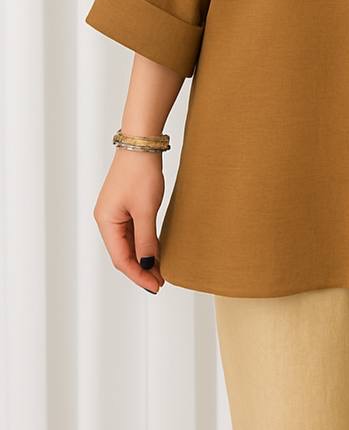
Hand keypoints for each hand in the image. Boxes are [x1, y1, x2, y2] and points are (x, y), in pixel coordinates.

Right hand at [93, 148, 166, 291]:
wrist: (141, 143)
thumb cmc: (141, 173)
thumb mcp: (146, 210)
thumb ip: (146, 240)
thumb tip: (145, 265)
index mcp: (106, 222)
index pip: (120, 258)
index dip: (138, 275)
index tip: (156, 286)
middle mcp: (107, 219)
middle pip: (122, 253)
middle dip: (141, 269)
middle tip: (161, 282)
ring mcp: (115, 212)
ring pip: (128, 244)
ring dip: (143, 258)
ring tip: (160, 271)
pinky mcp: (125, 205)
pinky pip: (132, 231)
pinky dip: (143, 243)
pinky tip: (155, 251)